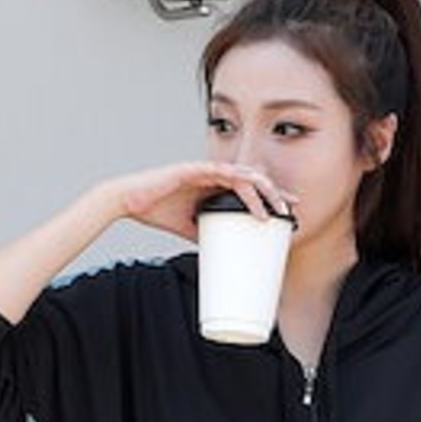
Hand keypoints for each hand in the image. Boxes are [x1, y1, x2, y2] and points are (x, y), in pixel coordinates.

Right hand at [110, 162, 296, 242]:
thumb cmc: (155, 210)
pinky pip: (221, 172)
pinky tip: (252, 193)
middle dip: (274, 192)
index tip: (286, 210)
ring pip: (243, 174)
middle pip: (252, 179)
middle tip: (292, 208)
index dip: (268, 196)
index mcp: (212, 185)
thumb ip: (204, 233)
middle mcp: (212, 174)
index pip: (248, 187)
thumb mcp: (187, 227)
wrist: (128, 201)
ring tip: (277, 208)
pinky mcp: (192, 170)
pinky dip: (239, 183)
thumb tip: (219, 252)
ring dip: (263, 190)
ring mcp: (203, 170)